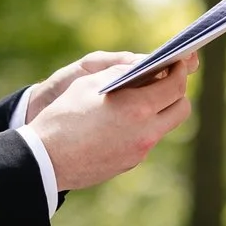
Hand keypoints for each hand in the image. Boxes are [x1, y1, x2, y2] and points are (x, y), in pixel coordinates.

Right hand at [27, 51, 198, 192]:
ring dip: (159, 111)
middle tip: (164, 81)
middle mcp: (146, 132)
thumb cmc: (64, 116)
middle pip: (181, 109)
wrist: (45, 160)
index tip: (176, 62)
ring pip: (164, 126)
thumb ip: (123, 72)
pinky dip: (142, 127)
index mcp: (139, 107)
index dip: (179, 71)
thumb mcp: (90, 82)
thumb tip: (144, 66)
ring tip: (141, 100)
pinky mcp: (129, 164)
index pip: (176, 85)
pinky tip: (121, 122)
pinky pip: (145, 140)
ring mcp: (139, 151)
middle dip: (177, 92)